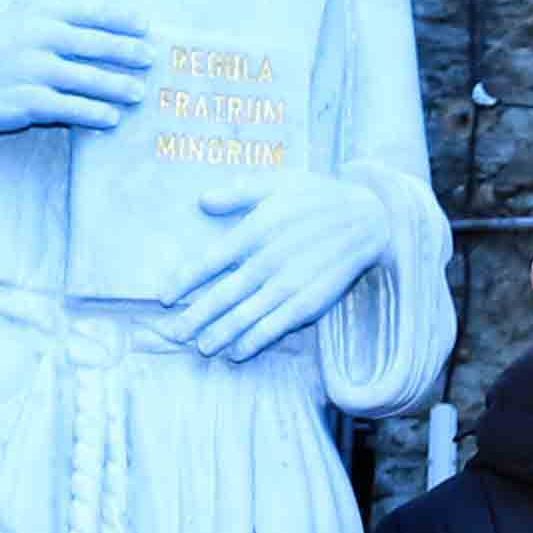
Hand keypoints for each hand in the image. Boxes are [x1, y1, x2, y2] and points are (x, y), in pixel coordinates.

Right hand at [0, 0, 152, 155]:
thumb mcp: (6, 13)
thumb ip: (44, 12)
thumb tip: (84, 11)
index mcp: (35, 11)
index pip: (88, 12)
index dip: (120, 19)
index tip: (145, 25)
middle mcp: (38, 37)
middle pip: (95, 44)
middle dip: (128, 51)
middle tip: (152, 58)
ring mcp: (34, 70)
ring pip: (88, 78)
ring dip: (118, 85)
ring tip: (139, 92)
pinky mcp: (28, 101)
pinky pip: (71, 108)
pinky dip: (94, 112)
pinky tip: (112, 117)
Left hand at [170, 177, 388, 364]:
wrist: (368, 220)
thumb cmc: (318, 197)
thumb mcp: (278, 181)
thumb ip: (238, 191)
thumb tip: (203, 201)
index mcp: (256, 229)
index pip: (209, 261)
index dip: (184, 281)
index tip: (165, 296)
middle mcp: (268, 260)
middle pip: (222, 296)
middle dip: (194, 317)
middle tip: (174, 333)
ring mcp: (288, 284)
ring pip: (244, 317)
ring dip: (219, 335)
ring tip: (202, 347)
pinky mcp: (308, 302)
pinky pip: (273, 327)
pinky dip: (253, 342)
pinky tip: (237, 352)